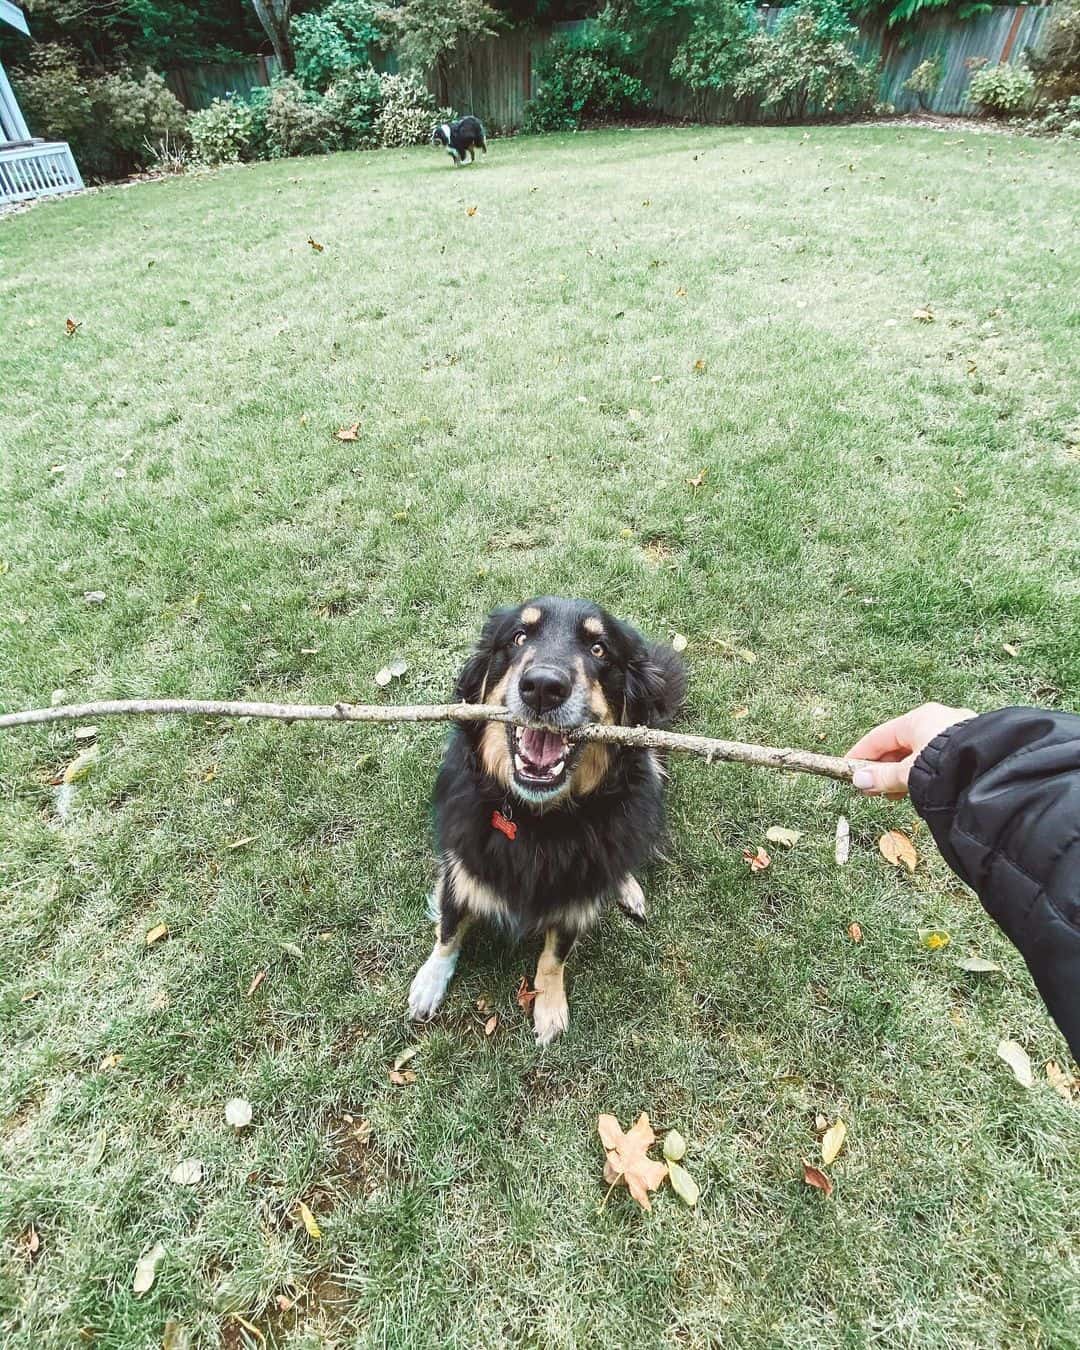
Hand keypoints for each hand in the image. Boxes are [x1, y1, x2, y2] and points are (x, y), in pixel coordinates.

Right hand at [846, 702, 975, 797]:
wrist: (992, 773)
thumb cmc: (946, 765)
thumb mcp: (908, 773)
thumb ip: (882, 778)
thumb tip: (858, 780)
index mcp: (919, 718)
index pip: (879, 735)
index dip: (860, 754)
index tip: (847, 768)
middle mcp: (938, 718)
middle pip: (900, 743)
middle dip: (883, 767)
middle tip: (870, 788)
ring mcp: (958, 730)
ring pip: (920, 751)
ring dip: (903, 772)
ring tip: (894, 794)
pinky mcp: (971, 745)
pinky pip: (939, 756)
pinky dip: (924, 771)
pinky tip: (921, 788)